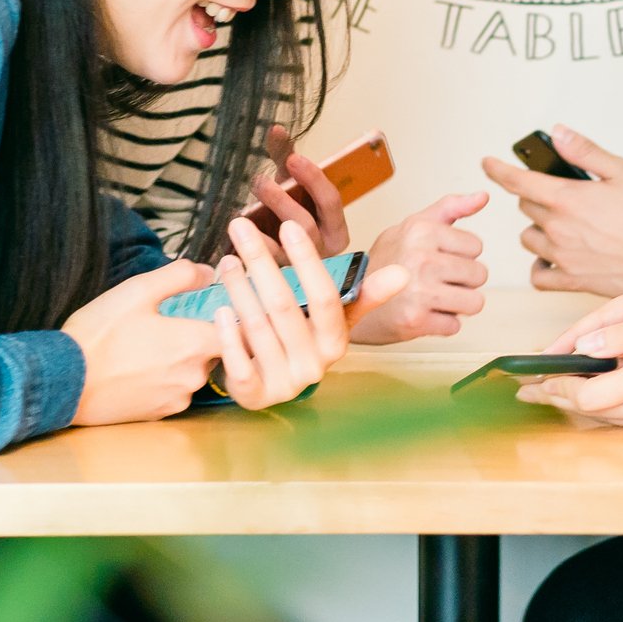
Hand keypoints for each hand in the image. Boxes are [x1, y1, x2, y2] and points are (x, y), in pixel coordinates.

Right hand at [62, 257, 225, 425]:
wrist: (63, 381)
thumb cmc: (100, 333)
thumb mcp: (138, 290)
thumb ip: (181, 275)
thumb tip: (210, 273)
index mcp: (196, 344)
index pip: (239, 331)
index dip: (233, 316)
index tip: (221, 307)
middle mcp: (194, 376)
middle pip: (216, 352)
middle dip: (203, 336)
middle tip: (177, 321)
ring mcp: (177, 399)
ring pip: (195, 373)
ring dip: (183, 359)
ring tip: (154, 344)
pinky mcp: (158, 414)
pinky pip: (175, 391)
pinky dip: (166, 378)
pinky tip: (142, 366)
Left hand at [203, 217, 408, 409]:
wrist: (274, 385)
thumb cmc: (303, 339)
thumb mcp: (334, 318)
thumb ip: (363, 294)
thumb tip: (405, 273)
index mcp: (336, 342)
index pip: (325, 296)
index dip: (306, 260)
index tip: (289, 226)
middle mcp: (314, 365)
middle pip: (284, 305)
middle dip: (260, 261)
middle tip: (240, 228)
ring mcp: (283, 382)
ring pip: (257, 327)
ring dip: (238, 289)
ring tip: (227, 259)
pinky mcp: (254, 395)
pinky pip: (238, 364)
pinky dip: (226, 334)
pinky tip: (217, 308)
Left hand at [234, 124, 350, 258]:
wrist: (282, 258)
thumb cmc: (291, 217)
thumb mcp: (293, 189)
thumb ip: (286, 160)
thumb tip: (274, 128)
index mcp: (335, 228)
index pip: (330, 201)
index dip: (313, 178)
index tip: (292, 158)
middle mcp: (322, 251)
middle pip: (305, 224)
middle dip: (281, 201)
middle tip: (259, 182)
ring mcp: (300, 269)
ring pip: (282, 251)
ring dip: (260, 232)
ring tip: (239, 217)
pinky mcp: (277, 281)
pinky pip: (260, 270)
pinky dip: (245, 256)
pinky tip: (229, 245)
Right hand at [348, 191, 490, 343]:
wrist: (352, 298)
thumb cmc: (387, 260)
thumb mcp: (414, 225)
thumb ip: (450, 208)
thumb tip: (483, 196)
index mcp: (422, 230)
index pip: (476, 246)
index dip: (461, 255)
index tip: (439, 258)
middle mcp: (421, 258)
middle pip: (479, 275)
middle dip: (463, 281)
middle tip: (436, 280)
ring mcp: (419, 290)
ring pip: (474, 302)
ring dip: (458, 304)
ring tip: (435, 298)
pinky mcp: (415, 320)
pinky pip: (454, 325)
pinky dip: (442, 324)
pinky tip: (424, 314)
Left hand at [479, 125, 622, 295]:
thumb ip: (585, 152)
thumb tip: (558, 134)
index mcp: (566, 198)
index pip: (518, 181)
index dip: (498, 169)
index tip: (487, 163)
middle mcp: (557, 228)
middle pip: (526, 206)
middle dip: (535, 196)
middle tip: (558, 193)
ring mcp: (561, 256)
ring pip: (529, 237)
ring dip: (537, 228)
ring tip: (559, 223)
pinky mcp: (571, 280)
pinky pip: (538, 274)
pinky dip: (540, 265)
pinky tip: (552, 257)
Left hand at [517, 301, 622, 429]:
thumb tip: (588, 343)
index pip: (589, 396)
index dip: (557, 388)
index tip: (533, 377)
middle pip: (593, 412)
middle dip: (559, 399)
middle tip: (527, 391)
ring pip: (611, 417)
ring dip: (580, 404)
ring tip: (554, 389)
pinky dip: (607, 404)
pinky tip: (599, 388)